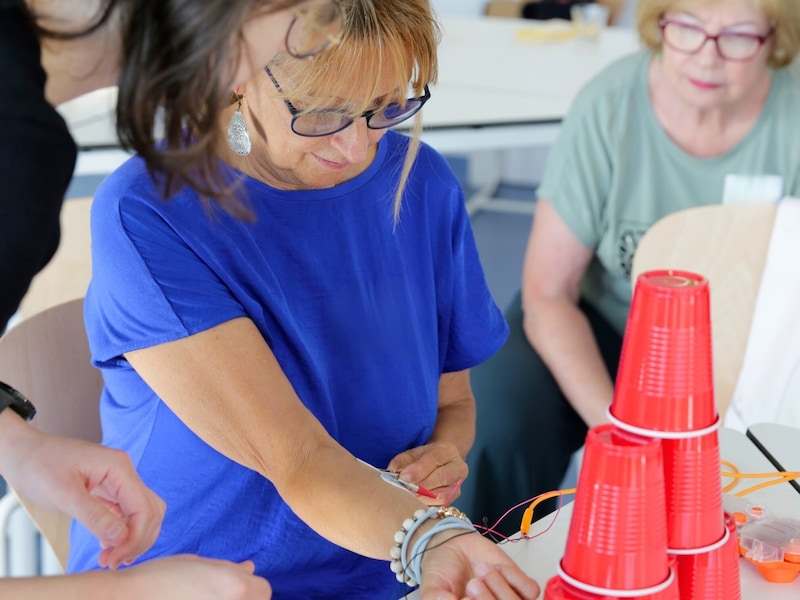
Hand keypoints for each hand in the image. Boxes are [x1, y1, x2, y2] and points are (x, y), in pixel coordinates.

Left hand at [0, 416, 164, 567]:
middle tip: (112, 561)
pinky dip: (123, 531)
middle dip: (136, 540)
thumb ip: (95, 516)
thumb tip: (121, 538)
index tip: (114, 559)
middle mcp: (124, 473)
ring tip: (111, 557)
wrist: (23, 452)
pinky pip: (127, 513)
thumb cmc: (39, 465)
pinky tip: (108, 545)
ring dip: (132, 537)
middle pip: (150, 512)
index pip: (143, 508)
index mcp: (119, 467)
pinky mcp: (110, 490)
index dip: (134, 538)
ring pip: (142, 513)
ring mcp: (118, 481)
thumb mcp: (64, 494)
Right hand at [121, 556, 271, 599]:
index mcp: (235, 586)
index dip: (251, 587)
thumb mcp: (199, 564)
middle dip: (244, 599)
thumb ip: (228, 568)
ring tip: (201, 597)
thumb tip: (249, 568)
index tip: (235, 587)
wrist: (128, 598)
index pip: (264, 590)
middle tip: (215, 595)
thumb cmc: (162, 577)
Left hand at [387, 441, 466, 505]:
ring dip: (423, 498)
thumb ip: (401, 463)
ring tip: (407, 498)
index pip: (435, 458)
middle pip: (442, 477)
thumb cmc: (421, 460)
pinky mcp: (454, 501)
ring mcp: (458, 486)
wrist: (438, 466)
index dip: (419, 469)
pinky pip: (440, 507)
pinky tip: (414, 505)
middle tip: (404, 489)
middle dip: (421, 485)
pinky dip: (426, 507)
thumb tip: (396, 477)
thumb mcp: (410, 455)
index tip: (404, 476)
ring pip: (443, 495)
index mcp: (448, 451)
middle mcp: (458, 468)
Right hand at [418, 532, 539, 599]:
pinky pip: (530, 590)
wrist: (452, 545)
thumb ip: (436, 599)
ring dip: (500, 586)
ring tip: (482, 571)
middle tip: (472, 585)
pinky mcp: (520, 588)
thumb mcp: (432, 588)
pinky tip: (496, 568)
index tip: (464, 598)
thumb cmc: (443, 571)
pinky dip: (513, 576)